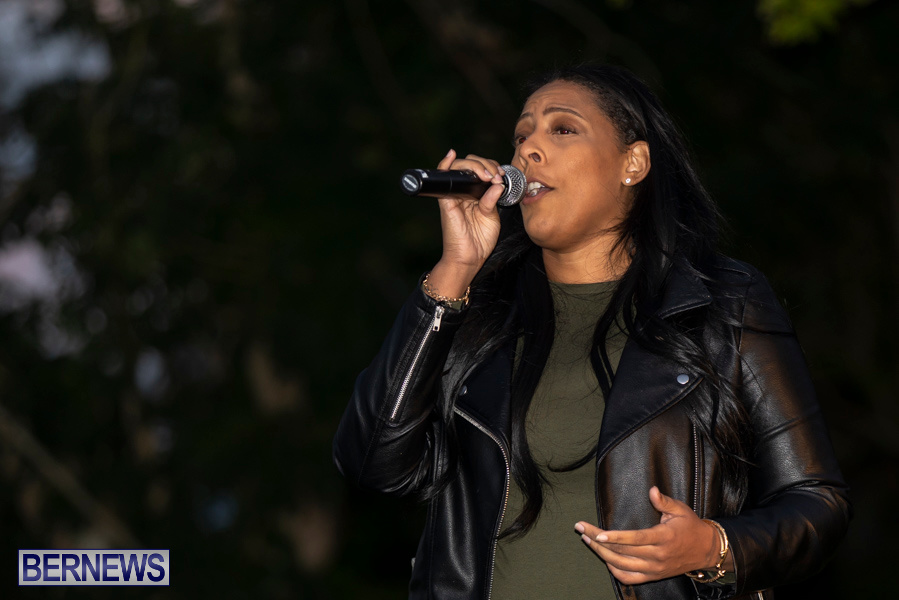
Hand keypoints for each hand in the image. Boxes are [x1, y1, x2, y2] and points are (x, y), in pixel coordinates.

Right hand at [427, 149, 504, 297]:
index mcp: (475, 194)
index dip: (491, 167)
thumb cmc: (479, 241)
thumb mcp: (492, 216)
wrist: (468, 259)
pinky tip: (451, 155)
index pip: (481, 170)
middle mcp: (464, 192)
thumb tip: (497, 182)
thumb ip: (492, 199)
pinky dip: (445, 164)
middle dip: (486, 165)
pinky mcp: (446, 200)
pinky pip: (442, 179)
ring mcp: (454, 195)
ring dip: (476, 166)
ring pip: (460, 168)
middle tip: (496, 175)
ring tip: (488, 175)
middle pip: (471, 165)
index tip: (502, 174)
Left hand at [574, 486, 724, 584]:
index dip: (615, 537)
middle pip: (622, 551)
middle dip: (597, 540)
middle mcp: (657, 556)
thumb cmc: (690, 526)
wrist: (705, 550)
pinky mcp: (653, 576)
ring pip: (622, 565)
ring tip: (586, 540)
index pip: (635, 539)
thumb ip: (664, 501)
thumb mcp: (680, 509)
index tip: (597, 533)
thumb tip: (652, 490)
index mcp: (663, 537)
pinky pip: (629, 578)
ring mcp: (654, 568)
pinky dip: (614, 570)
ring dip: (601, 553)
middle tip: (580, 528)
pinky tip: (603, 558)